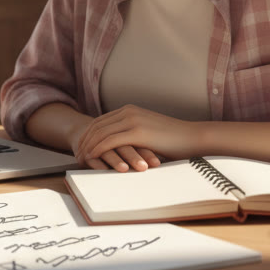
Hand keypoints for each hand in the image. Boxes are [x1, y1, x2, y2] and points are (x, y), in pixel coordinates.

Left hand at [74, 105, 202, 169]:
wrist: (193, 138)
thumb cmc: (175, 140)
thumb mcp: (149, 133)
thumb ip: (134, 135)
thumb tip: (123, 147)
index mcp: (131, 110)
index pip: (101, 121)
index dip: (88, 134)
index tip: (81, 146)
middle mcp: (129, 112)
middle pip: (96, 125)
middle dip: (84, 140)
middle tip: (76, 154)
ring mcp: (132, 120)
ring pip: (100, 133)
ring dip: (88, 146)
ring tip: (80, 159)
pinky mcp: (137, 132)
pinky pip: (109, 141)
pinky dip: (98, 150)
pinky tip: (91, 159)